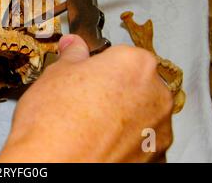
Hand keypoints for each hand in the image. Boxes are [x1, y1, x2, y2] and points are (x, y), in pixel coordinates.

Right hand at [0, 35, 173, 161]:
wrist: (53, 165)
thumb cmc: (53, 120)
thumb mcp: (56, 74)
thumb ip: (72, 55)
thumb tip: (73, 46)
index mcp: (135, 64)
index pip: (121, 54)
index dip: (100, 64)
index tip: (85, 73)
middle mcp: (156, 95)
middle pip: (136, 83)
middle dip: (114, 88)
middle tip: (84, 99)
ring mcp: (159, 130)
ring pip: (141, 113)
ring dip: (122, 115)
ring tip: (88, 124)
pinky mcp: (155, 157)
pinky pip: (140, 140)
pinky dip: (125, 141)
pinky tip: (98, 142)